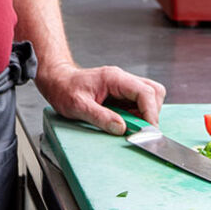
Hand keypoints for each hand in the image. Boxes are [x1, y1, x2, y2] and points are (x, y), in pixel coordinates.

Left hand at [38, 61, 166, 135]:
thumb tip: (122, 128)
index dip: (151, 113)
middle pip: (154, 92)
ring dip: (145, 114)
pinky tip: (125, 122)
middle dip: (152, 112)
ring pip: (150, 97)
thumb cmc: (64, 89)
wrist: (56, 80)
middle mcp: (122, 79)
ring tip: (131, 126)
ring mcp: (123, 86)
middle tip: (141, 129)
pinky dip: (138, 115)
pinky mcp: (122, 94)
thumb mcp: (78, 106)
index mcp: (114, 78)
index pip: (145, 92)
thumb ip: (100, 117)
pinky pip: (139, 103)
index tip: (148, 131)